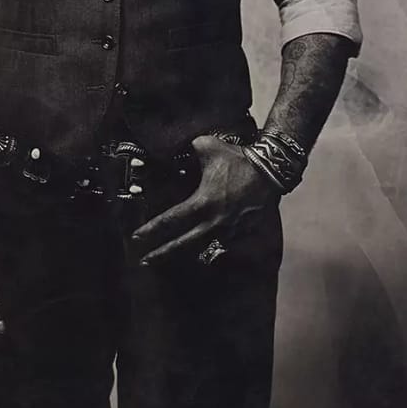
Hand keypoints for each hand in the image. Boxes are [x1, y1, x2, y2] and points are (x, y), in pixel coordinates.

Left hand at [131, 135, 280, 264]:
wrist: (270, 170)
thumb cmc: (238, 159)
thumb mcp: (206, 146)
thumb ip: (188, 150)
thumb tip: (177, 150)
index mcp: (202, 202)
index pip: (171, 220)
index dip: (151, 230)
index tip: (136, 238)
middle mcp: (214, 221)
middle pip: (182, 244)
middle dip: (162, 253)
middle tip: (144, 261)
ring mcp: (229, 229)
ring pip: (202, 248)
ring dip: (184, 255)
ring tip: (168, 259)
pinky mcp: (241, 231)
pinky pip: (221, 244)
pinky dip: (208, 249)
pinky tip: (200, 252)